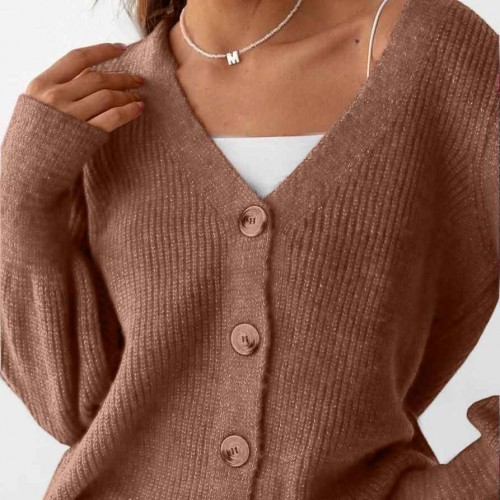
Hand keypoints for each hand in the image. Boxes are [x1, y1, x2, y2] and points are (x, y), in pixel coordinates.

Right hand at [25, 42, 144, 132]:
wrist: (29, 167)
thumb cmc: (35, 135)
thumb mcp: (38, 103)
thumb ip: (59, 87)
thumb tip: (91, 75)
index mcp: (42, 83)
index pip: (78, 58)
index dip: (102, 50)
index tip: (122, 48)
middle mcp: (56, 97)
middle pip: (97, 78)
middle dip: (122, 77)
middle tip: (138, 80)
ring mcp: (71, 116)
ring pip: (108, 96)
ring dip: (127, 94)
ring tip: (138, 96)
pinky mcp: (85, 135)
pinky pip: (113, 117)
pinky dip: (129, 111)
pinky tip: (138, 108)